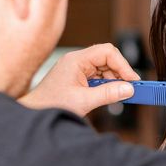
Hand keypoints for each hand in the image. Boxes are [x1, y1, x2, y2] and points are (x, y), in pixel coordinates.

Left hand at [19, 44, 140, 115]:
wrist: (33, 113)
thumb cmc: (50, 105)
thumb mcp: (83, 101)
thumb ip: (108, 94)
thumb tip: (129, 89)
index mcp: (76, 60)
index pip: (107, 52)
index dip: (123, 65)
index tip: (132, 80)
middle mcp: (77, 61)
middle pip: (107, 59)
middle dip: (119, 73)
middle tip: (129, 89)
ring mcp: (77, 69)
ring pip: (104, 69)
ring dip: (113, 81)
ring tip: (117, 95)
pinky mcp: (77, 78)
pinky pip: (97, 77)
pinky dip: (105, 86)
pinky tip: (107, 96)